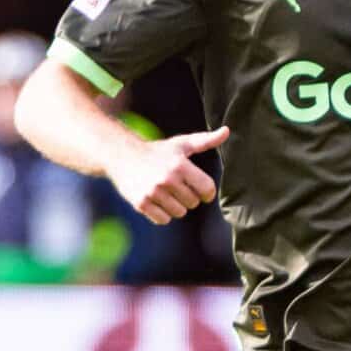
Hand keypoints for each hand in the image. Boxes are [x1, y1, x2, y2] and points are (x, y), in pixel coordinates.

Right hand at [109, 126, 228, 224]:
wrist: (123, 155)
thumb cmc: (158, 151)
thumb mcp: (181, 144)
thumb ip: (205, 141)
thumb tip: (227, 131)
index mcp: (180, 165)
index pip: (207, 189)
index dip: (207, 192)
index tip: (201, 190)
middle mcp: (167, 179)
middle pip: (193, 203)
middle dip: (188, 197)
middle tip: (176, 186)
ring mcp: (153, 192)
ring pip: (179, 213)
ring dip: (175, 206)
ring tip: (165, 193)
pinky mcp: (141, 203)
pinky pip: (164, 220)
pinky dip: (162, 214)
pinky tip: (156, 200)